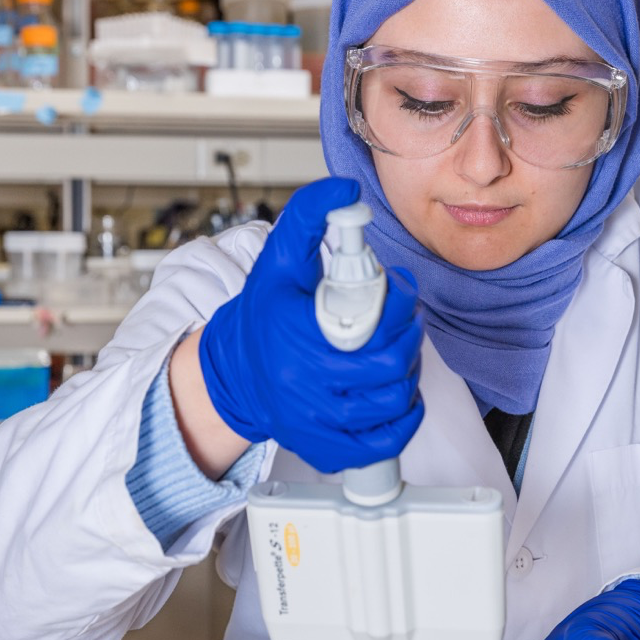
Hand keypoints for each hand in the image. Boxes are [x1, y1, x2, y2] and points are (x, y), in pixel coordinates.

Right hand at [198, 178, 424, 472]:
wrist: (231, 372)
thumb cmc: (262, 317)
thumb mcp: (279, 258)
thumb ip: (309, 214)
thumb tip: (346, 189)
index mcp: (297, 335)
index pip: (375, 326)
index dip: (401, 307)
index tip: (400, 294)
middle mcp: (305, 384)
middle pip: (389, 366)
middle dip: (407, 339)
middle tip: (403, 324)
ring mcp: (315, 422)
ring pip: (391, 403)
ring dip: (407, 375)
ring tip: (395, 355)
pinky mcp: (325, 449)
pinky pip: (384, 443)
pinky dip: (402, 420)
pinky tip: (397, 397)